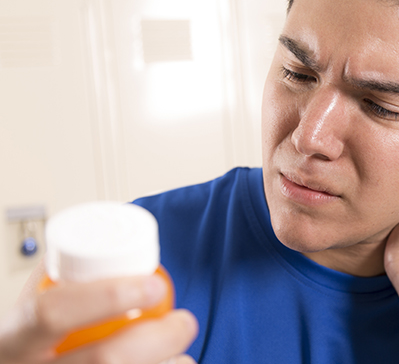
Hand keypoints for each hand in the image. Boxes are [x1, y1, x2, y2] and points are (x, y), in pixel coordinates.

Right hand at [0, 275, 197, 363]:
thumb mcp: (29, 313)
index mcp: (9, 339)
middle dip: (159, 338)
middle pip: (104, 361)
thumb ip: (64, 285)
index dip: (109, 296)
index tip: (155, 286)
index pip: (53, 312)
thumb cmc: (28, 347)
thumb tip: (123, 242)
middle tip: (185, 322)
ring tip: (183, 357)